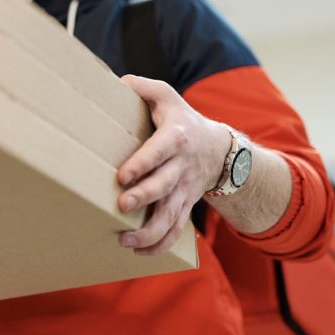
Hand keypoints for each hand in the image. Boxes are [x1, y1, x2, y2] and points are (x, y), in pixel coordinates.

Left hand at [115, 75, 230, 254]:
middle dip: (144, 198)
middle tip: (121, 206)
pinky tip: (138, 252)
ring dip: (149, 232)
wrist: (220, 149)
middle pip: (164, 186)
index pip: (159, 150)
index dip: (143, 163)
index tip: (122, 176)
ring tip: (125, 240)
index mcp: (176, 137)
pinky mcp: (185, 206)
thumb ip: (140, 86)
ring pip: (171, 216)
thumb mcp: (165, 94)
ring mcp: (184, 190)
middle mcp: (181, 166)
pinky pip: (175, 231)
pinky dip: (159, 245)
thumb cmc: (181, 118)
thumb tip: (114, 83)